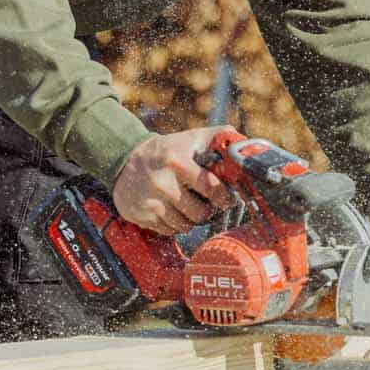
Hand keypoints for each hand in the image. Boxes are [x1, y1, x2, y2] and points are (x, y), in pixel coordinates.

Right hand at [113, 128, 236, 234]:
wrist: (124, 159)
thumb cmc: (167, 150)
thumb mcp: (191, 138)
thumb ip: (219, 137)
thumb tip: (245, 145)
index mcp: (177, 161)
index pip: (212, 188)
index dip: (224, 197)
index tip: (227, 198)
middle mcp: (162, 183)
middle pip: (200, 213)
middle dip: (208, 210)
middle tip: (206, 202)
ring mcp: (149, 202)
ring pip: (185, 226)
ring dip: (191, 219)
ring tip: (188, 204)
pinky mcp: (140, 216)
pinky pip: (169, 231)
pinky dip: (174, 224)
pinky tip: (171, 209)